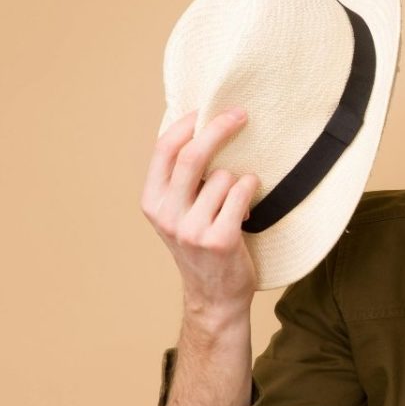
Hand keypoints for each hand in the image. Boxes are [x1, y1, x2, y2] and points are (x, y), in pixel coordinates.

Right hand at [141, 108, 260, 327]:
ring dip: (240, 180)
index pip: (164, 149)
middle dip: (219, 128)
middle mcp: (167, 214)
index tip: (206, 109)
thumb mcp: (179, 213)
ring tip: (238, 202)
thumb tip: (200, 127)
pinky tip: (249, 208)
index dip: (186, 123)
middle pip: (193, 155)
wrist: (215, 297)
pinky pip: (242, 192)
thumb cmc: (202, 246)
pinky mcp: (219, 239)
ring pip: (225, 176)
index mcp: (152, 201)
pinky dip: (251, 190)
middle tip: (241, 114)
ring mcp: (192, 229)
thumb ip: (182, 180)